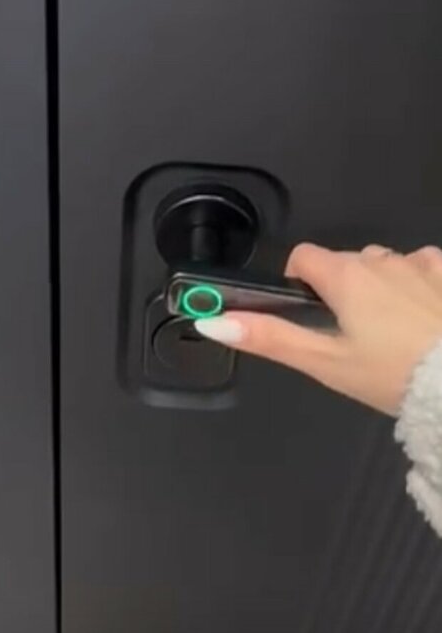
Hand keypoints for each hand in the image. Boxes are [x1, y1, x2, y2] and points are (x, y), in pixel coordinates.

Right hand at [195, 244, 441, 414]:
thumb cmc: (392, 375)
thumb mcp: (325, 363)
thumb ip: (269, 338)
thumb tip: (211, 320)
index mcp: (345, 275)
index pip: (303, 256)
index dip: (298, 282)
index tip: (308, 313)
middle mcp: (381, 258)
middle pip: (345, 263)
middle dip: (342, 291)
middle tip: (353, 338)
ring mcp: (420, 262)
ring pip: (385, 266)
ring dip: (382, 288)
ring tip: (394, 334)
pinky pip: (424, 268)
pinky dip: (419, 286)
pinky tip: (425, 319)